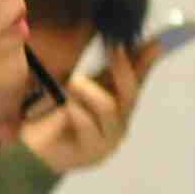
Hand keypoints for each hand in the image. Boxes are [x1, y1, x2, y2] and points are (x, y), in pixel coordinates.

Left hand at [17, 39, 152, 174]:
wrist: (38, 151)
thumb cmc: (57, 116)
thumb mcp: (78, 88)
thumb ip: (98, 70)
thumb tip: (114, 42)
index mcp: (119, 101)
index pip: (140, 77)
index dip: (148, 60)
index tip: (156, 42)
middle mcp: (121, 118)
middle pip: (131, 91)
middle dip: (123, 68)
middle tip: (114, 48)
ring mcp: (110, 136)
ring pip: (109, 107)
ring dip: (90, 90)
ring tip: (73, 81)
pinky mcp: (94, 150)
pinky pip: (89, 125)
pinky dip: (78, 112)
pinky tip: (68, 107)